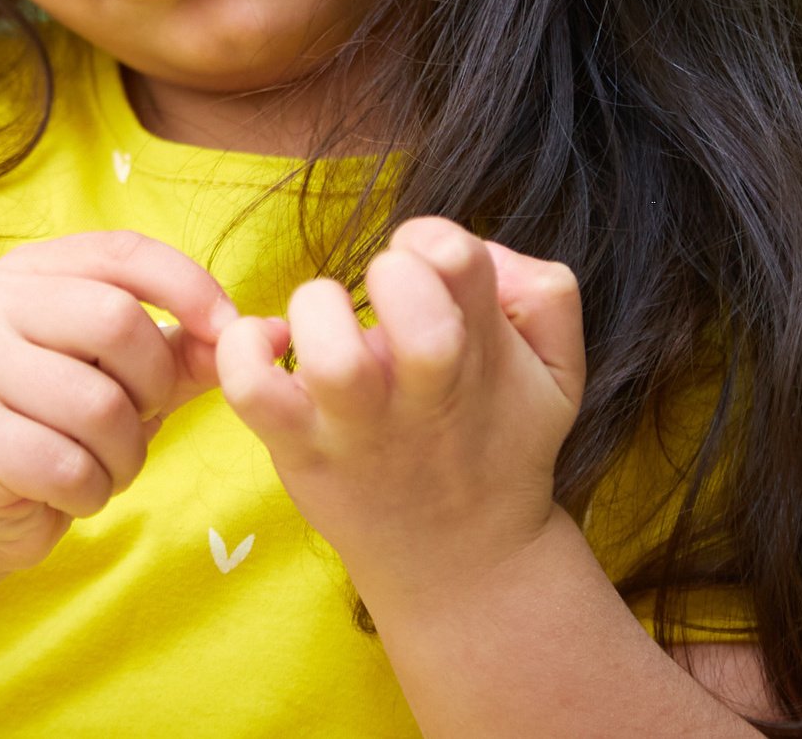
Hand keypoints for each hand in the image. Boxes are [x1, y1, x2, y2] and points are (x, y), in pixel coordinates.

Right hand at [0, 230, 237, 587]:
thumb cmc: (56, 427)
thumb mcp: (126, 378)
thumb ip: (188, 350)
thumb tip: (272, 334)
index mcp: (29, 270)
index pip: (126, 252)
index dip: (190, 288)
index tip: (229, 333)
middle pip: (116, 321)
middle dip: (152, 385)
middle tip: (141, 418)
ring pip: (98, 405)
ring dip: (125, 453)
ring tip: (102, 463)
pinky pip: (68, 467)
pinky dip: (91, 492)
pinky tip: (68, 492)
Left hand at [215, 216, 585, 592]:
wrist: (463, 561)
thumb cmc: (497, 439)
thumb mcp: (558, 371)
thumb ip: (544, 294)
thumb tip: (482, 255)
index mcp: (478, 349)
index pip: (456, 256)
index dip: (434, 241)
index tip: (425, 265)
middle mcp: (420, 388)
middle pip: (408, 298)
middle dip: (390, 271)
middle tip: (381, 293)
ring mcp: (357, 423)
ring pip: (332, 355)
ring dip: (317, 311)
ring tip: (325, 321)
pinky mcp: (302, 450)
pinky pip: (252, 392)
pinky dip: (243, 352)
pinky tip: (267, 344)